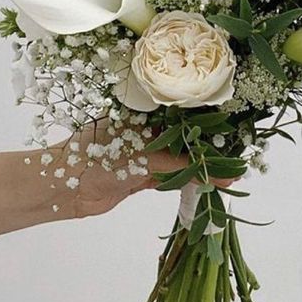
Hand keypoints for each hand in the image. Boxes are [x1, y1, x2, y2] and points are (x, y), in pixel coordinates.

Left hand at [47, 127, 235, 218]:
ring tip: (231, 172)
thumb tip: (222, 170)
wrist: (61, 188)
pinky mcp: (140, 176)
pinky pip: (170, 177)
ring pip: (180, 159)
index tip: (238, 130)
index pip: (185, 113)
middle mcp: (146, 130)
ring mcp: (144, 154)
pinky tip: (207, 184)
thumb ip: (184, 164)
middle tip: (240, 155)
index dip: (211, 122)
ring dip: (201, 167)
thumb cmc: (96, 158)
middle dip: (210, 147)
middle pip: (186, 137)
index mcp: (145, 113)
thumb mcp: (144, 156)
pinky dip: (186, 182)